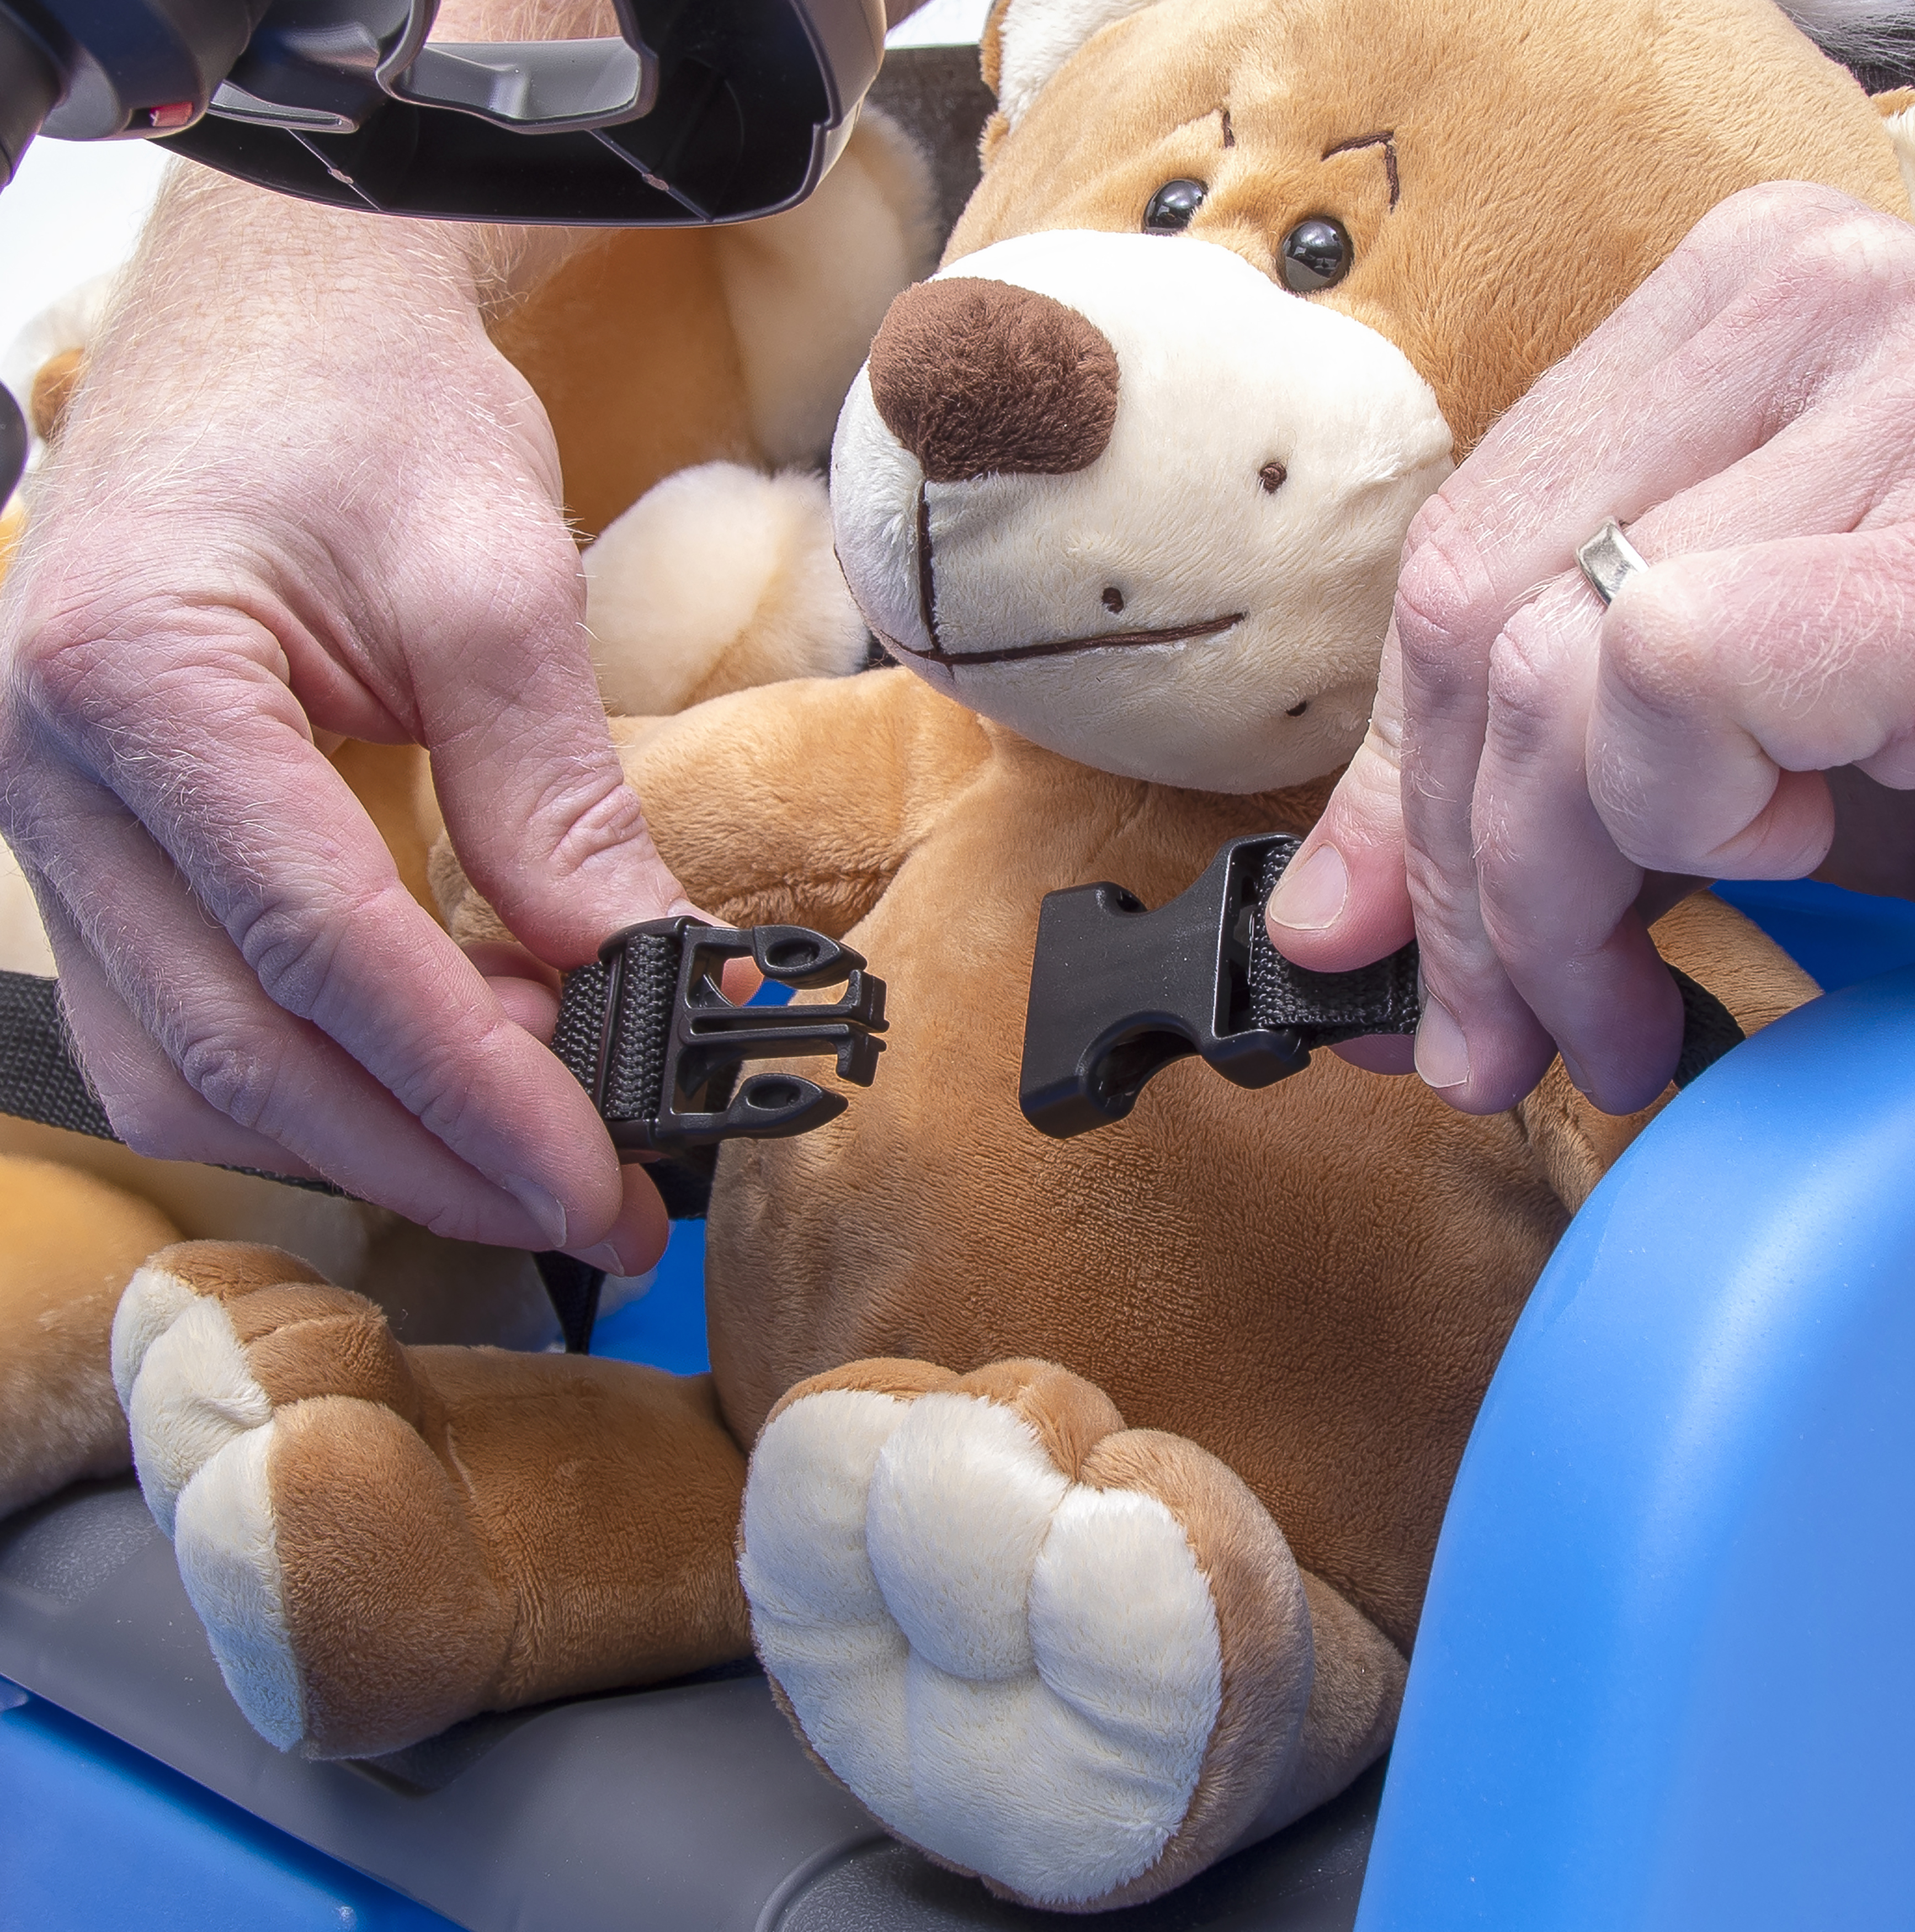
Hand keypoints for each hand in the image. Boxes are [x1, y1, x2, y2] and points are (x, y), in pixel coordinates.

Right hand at [0, 167, 694, 1269]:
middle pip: (242, 1051)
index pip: (322, 950)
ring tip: (536, 1130)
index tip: (601, 1177)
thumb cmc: (375, 415)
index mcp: (138, 681)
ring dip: (370, 1137)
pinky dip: (316, 1082)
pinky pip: (183, 1024)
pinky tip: (440, 1071)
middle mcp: (50, 773)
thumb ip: (556, 804)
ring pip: (191, 1072)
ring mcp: (53, 823)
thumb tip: (636, 984)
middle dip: (432, 1159)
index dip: (473, 1092)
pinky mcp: (101, 850)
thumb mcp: (495, 584)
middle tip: (597, 1208)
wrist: (276, 326)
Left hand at [1266, 181, 1914, 1114]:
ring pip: (1553, 660)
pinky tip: (1784, 854)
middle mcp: (1820, 307)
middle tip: (1493, 1039)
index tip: (1380, 949)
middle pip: (1475, 613)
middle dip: (1461, 880)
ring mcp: (1906, 383)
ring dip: (1552, 895)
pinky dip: (1684, 811)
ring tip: (1622, 1010)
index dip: (1400, 790)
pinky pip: (1684, 666)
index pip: (1459, 564)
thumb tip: (1330, 927)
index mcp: (1743, 327)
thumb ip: (1543, 788)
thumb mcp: (1741, 735)